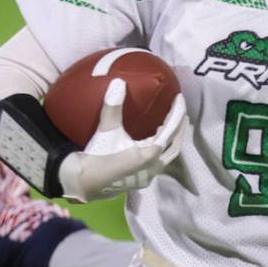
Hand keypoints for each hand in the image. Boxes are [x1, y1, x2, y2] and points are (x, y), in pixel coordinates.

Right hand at [57, 79, 187, 202]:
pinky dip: (160, 150)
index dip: (177, 113)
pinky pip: (157, 163)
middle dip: (180, 130)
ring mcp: (148, 176)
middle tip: (182, 114)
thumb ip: (113, 107)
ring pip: (167, 157)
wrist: (85, 184)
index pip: (170, 130)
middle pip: (174, 146)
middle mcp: (154, 167)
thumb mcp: (107, 130)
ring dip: (169, 141)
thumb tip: (118, 82)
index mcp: (150, 154)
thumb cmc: (98, 156)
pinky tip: (151, 143)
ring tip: (167, 127)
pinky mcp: (140, 180)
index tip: (180, 98)